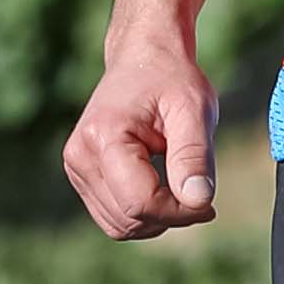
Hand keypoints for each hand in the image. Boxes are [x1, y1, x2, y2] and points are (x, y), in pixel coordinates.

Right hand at [62, 33, 219, 238]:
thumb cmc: (172, 79)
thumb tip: (198, 202)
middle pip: (129, 219)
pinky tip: (161, 188)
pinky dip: (142, 214)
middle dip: (170, 216)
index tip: (208, 200)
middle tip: (199, 190)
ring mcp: (76, 168)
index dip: (180, 211)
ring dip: (156, 218)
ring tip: (178, 184)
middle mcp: (80, 155)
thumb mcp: (194, 110)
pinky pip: (113, 218)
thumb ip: (194, 156)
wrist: (143, 58)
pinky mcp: (81, 176)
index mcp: (104, 136)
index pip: (140, 202)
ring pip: (119, 226)